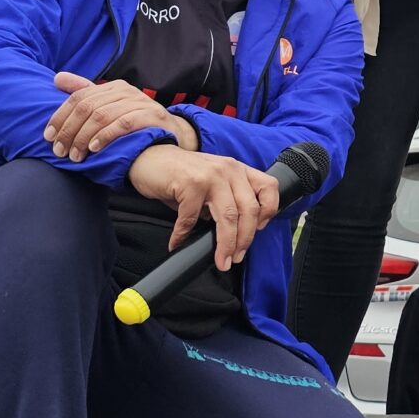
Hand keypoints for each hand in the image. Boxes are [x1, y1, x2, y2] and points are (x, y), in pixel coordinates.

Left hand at [47, 72, 193, 160]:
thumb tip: (56, 78)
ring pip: (102, 116)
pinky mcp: (151, 116)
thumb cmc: (134, 123)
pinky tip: (94, 148)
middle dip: (69, 131)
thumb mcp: (109, 106)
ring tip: (75, 156)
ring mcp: (140, 102)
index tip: (48, 136)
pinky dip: (105, 136)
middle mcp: (125, 91)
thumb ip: (85, 93)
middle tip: (60, 151)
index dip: (60, 117)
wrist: (170, 134)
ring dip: (84, 138)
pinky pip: (123, 124)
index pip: (79, 97)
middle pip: (87, 107)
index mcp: (113, 86)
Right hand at [129, 144, 281, 267]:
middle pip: (249, 210)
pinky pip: (192, 218)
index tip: (258, 230)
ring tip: (220, 260)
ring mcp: (211, 175)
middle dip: (244, 240)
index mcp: (238, 169)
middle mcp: (229, 169)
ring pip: (228, 217)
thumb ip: (227, 200)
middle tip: (235, 258)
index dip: (269, 211)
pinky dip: (183, 235)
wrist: (149, 157)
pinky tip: (177, 242)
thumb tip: (236, 233)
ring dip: (225, 244)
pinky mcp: (191, 183)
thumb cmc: (181, 174)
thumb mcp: (212, 183)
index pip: (269, 187)